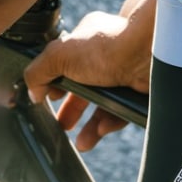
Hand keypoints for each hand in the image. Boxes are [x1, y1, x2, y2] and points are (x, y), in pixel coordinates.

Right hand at [23, 0, 154, 150]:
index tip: (47, 98)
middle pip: (84, 85)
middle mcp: (105, 54)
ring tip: (81, 142)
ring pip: (103, 103)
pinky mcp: (137, 91)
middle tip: (62, 125)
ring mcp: (122, 72)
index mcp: (86, 39)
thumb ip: (39, 71)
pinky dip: (109, 122)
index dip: (55, 81)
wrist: (148, 52)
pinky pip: (121, 111)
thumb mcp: (60, 55)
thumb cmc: (106, 45)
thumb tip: (33, 91)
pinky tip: (100, 131)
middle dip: (71, 108)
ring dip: (90, 124)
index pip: (66, 61)